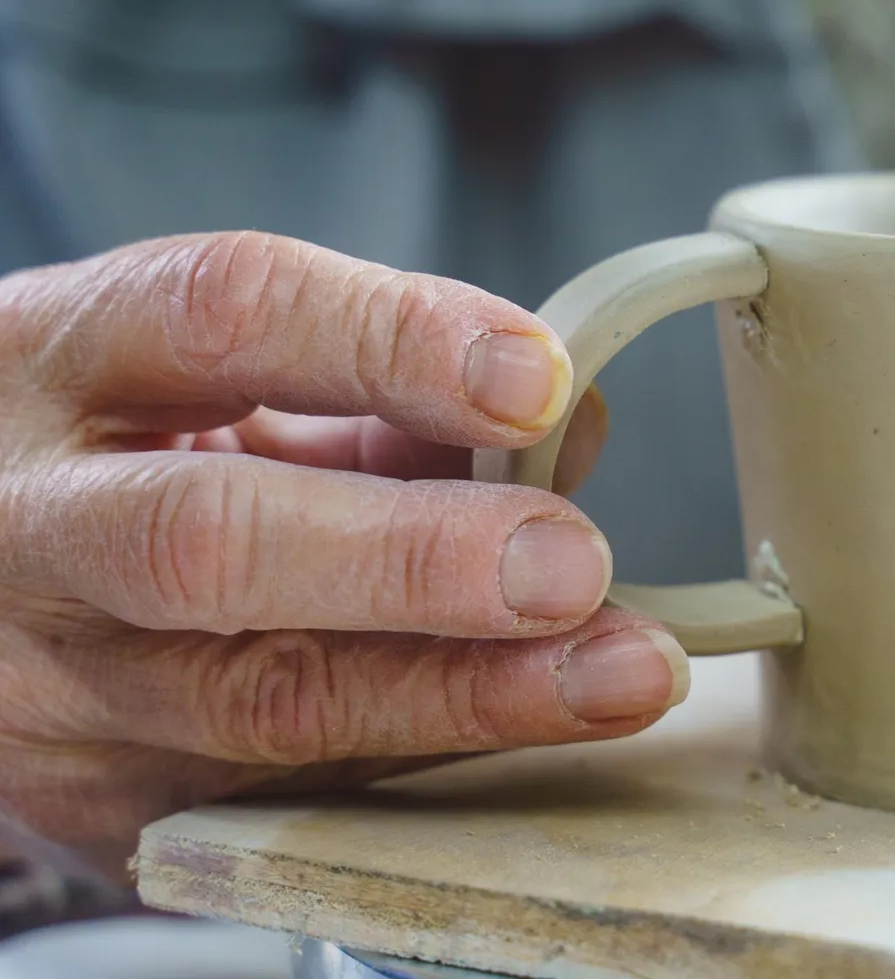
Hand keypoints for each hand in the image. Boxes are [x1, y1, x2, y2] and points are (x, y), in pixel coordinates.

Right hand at [0, 233, 687, 871]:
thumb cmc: (115, 447)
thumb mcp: (207, 372)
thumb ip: (378, 383)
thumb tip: (569, 418)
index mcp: (59, 356)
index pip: (223, 315)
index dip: (389, 342)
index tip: (536, 379)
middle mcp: (29, 523)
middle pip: (210, 542)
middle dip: (413, 559)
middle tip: (570, 565)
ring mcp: (45, 684)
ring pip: (258, 705)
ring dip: (467, 694)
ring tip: (614, 672)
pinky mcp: (90, 801)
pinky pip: (288, 788)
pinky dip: (430, 750)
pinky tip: (530, 724)